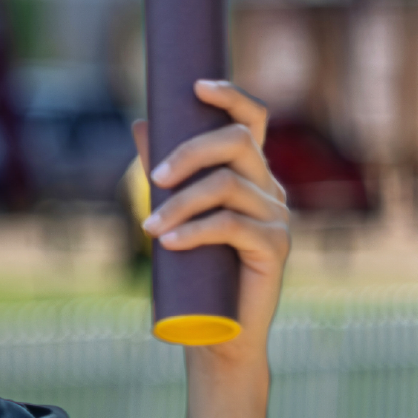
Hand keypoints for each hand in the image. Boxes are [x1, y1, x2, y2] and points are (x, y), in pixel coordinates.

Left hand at [134, 80, 291, 370]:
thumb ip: (164, 173)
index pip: (252, 120)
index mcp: (251, 173)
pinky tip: (169, 242)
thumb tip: (140, 122)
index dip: (231, 96)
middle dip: (190, 152)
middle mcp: (270, 188)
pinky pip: (233, 225)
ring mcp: (277, 216)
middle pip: (237, 143)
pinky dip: (195, 231)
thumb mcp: (177, 212)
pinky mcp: (276, 247)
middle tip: (154, 178)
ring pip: (228, 186)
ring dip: (180, 204)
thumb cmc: (198, 269)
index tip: (197, 86)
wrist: (220, 330)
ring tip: (148, 229)